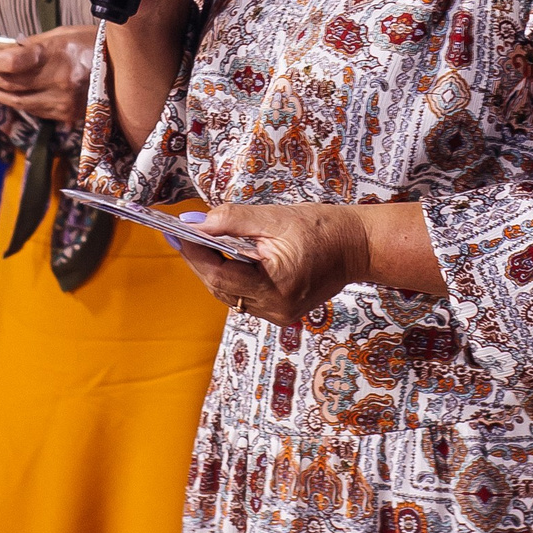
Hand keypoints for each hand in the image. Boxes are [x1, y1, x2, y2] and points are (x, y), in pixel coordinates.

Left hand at [0, 24, 96, 124]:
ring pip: (19, 101)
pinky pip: (34, 110)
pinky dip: (16, 102)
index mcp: (59, 53)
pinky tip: (3, 95)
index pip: (15, 60)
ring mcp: (63, 100)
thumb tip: (4, 51)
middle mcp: (60, 80)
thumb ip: (34, 45)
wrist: (129, 71)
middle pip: (12, 82)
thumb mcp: (65, 33)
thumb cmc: (95, 44)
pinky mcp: (67, 114)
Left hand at [175, 200, 444, 322]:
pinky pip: (244, 296)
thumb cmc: (322, 228)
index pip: (221, 274)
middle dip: (198, 259)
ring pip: (230, 294)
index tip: (174, 231)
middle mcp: (276, 308)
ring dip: (211, 268)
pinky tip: (220, 255)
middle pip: (221, 287)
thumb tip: (194, 222)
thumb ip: (232, 220)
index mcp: (277, 286)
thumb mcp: (275, 217)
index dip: (194, 253)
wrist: (358, 247)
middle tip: (177, 234)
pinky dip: (229, 276)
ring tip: (193, 242)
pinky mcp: (281, 312)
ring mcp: (279, 315)